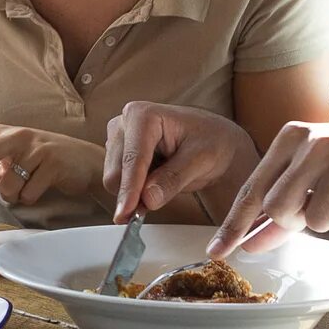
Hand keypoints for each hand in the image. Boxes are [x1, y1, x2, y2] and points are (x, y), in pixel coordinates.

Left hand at [0, 125, 102, 210]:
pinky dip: (29, 198)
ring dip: (11, 195)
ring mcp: (36, 149)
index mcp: (1, 133)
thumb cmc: (40, 159)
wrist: (83, 160)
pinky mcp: (53, 164)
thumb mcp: (12, 154)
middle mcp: (17, 136)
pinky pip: (29, 193)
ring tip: (21, 190)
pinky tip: (37, 190)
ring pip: (7, 183)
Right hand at [103, 102, 258, 223]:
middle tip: (161, 200)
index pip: (132, 159)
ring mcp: (119, 138)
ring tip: (166, 185)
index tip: (126, 213)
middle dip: (133, 193)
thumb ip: (174, 179)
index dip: (129, 188)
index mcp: (143, 115)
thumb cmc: (212, 142)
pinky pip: (118, 184)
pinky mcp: (118, 154)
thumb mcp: (202, 160)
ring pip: (113, 181)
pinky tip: (156, 185)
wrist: (215, 141)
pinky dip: (135, 193)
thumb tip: (148, 199)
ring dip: (135, 193)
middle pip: (115, 172)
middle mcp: (124, 123)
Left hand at [211, 120, 328, 257]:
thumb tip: (247, 242)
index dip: (235, 224)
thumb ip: (279, 209)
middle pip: (279, 208)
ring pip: (318, 219)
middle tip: (317, 207)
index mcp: (292, 137)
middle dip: (295, 221)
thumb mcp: (311, 177)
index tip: (217, 252)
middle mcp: (316, 140)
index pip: (254, 189)